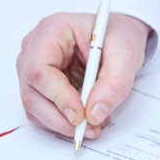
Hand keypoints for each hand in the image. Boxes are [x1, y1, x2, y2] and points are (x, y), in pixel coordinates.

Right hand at [16, 11, 150, 138]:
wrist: (118, 36)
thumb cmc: (118, 35)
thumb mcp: (126, 53)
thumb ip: (114, 83)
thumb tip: (94, 113)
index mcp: (51, 31)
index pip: (40, 70)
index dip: (58, 97)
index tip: (80, 115)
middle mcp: (35, 49)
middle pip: (32, 93)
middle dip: (60, 118)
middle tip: (89, 129)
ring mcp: (33, 67)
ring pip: (35, 107)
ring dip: (62, 123)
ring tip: (93, 125)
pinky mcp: (40, 85)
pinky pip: (42, 110)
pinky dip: (62, 120)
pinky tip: (86, 118)